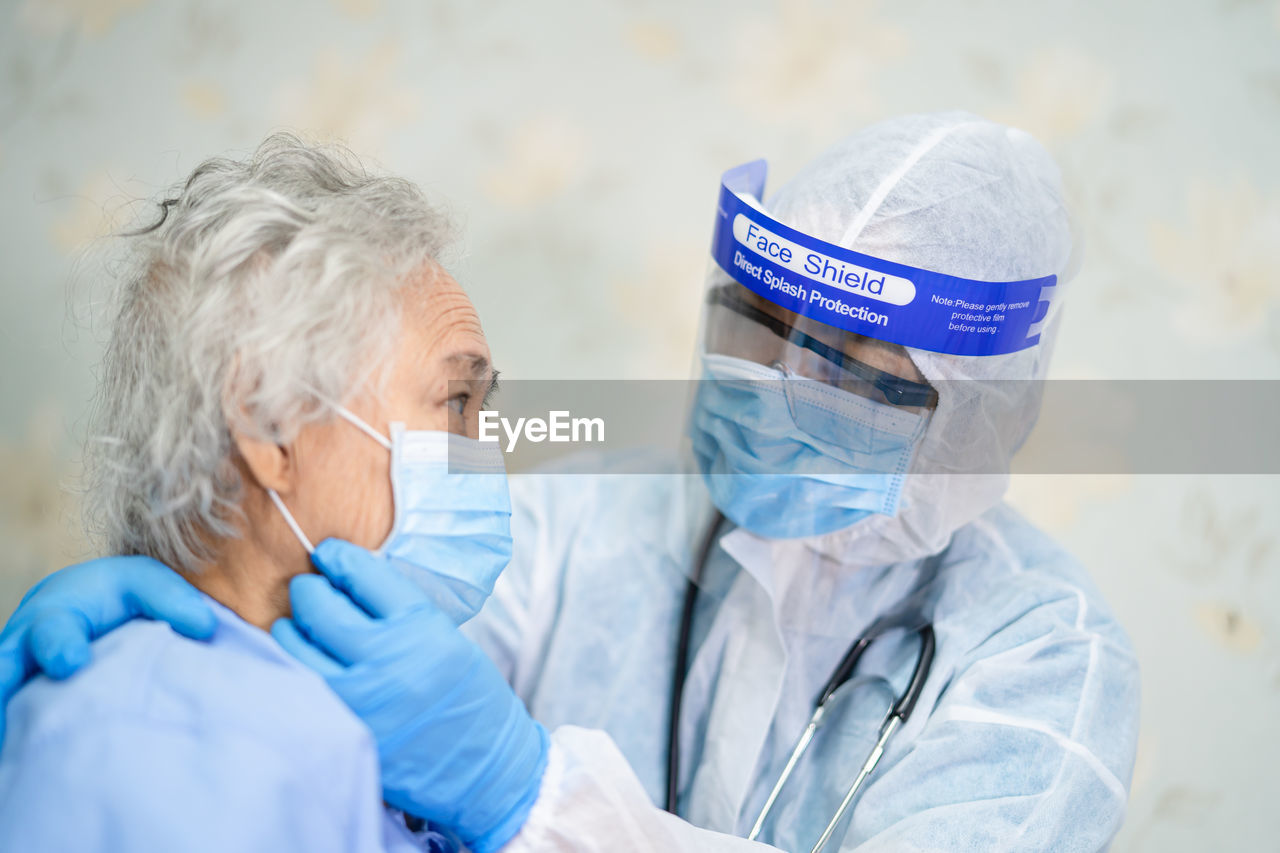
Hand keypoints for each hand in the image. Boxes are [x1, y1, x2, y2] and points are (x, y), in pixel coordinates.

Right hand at [0, 555, 216, 743]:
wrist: (93, 605)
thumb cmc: (121, 595)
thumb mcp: (146, 584)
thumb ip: (172, 600)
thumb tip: (206, 629)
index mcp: (56, 615)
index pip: (51, 628)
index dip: (58, 645)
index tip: (71, 663)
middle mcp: (25, 649)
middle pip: (5, 669)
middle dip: (7, 686)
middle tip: (13, 719)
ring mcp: (19, 680)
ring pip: (4, 697)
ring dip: (8, 722)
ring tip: (13, 748)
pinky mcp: (24, 705)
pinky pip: (15, 724)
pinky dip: (17, 741)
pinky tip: (26, 768)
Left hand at [272, 539, 547, 852]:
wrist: (485, 768)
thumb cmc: (469, 698)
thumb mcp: (446, 637)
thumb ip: (399, 610)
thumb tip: (347, 580)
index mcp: (423, 627)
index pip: (363, 574)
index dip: (339, 557)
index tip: (329, 553)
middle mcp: (389, 659)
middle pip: (321, 605)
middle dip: (309, 588)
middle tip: (309, 585)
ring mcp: (360, 698)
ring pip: (296, 646)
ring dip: (291, 626)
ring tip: (296, 622)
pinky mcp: (342, 729)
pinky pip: (298, 686)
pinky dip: (292, 665)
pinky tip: (298, 658)